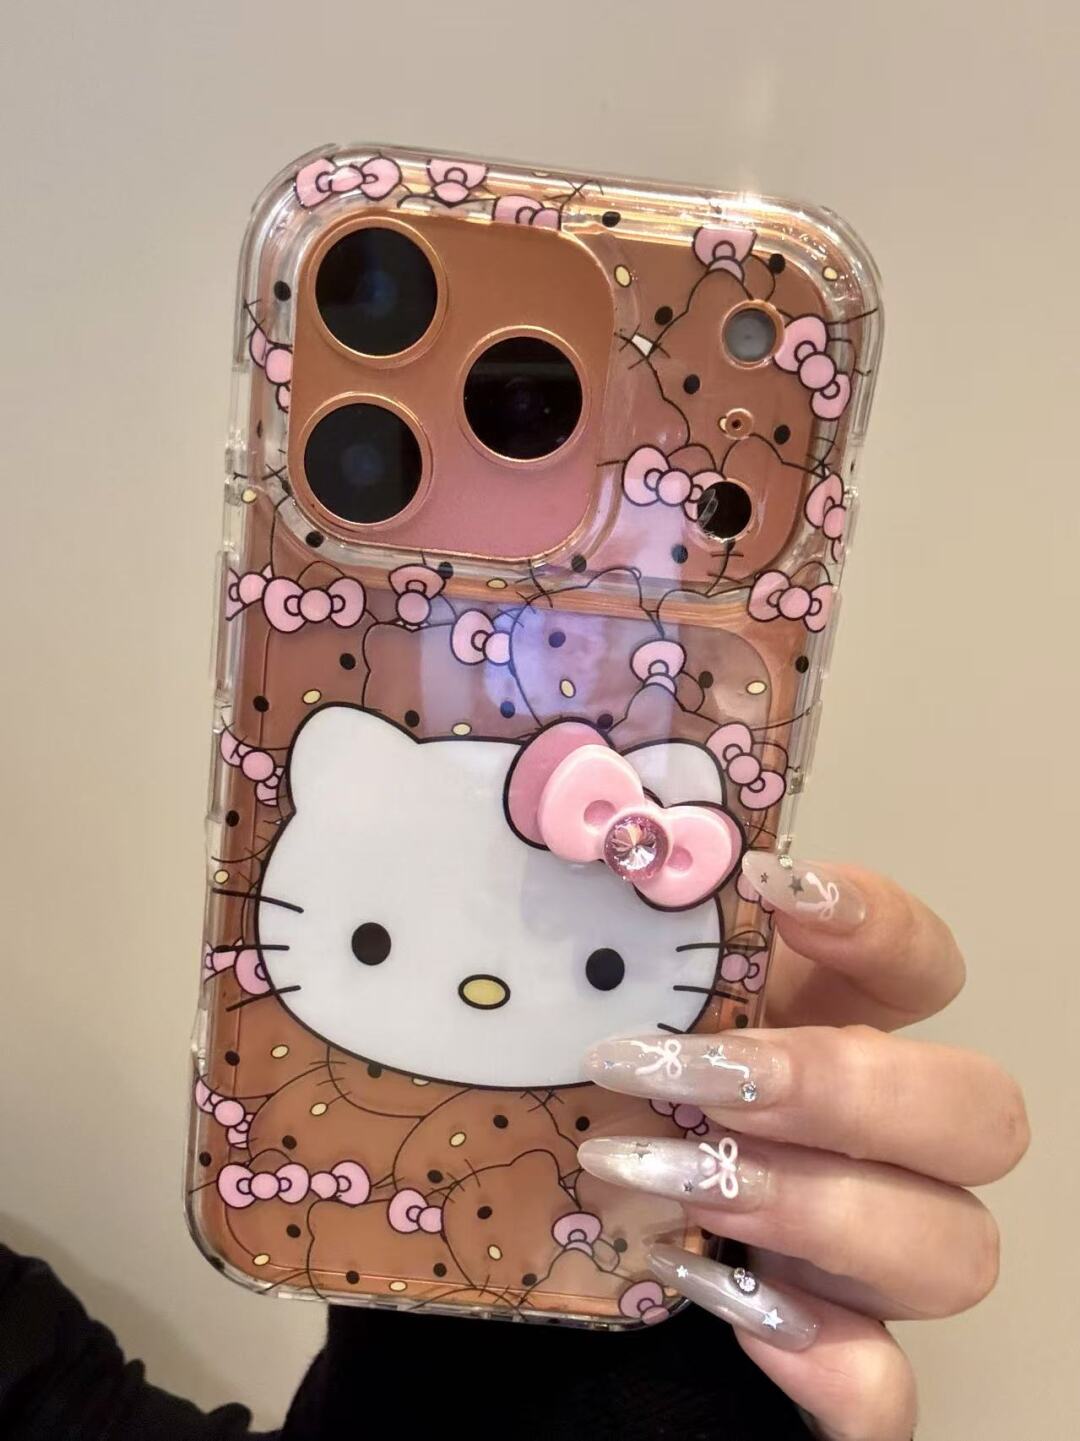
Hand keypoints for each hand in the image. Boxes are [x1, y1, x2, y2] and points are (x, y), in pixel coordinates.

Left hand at [579, 851, 1028, 1440]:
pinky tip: (715, 1296)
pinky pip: (887, 1390)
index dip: (878, 922)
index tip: (766, 887)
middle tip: (695, 1075)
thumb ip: (621, 958)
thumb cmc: (585, 1107)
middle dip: (841, 1087)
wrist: (555, 1263)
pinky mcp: (841, 1372)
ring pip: (954, 1247)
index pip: (924, 969)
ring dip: (807, 1205)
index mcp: (830, 1037)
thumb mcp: (601, 1022)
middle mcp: (877, 1146)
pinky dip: (822, 1359)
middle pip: (980, 1111)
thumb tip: (592, 859)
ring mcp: (870, 1265)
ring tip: (655, 1177)